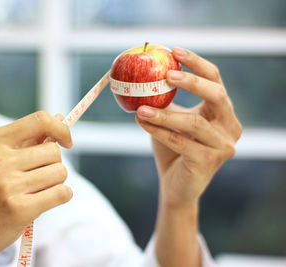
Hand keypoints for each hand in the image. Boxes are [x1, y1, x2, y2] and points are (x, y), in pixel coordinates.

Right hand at [0, 111, 72, 265]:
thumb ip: (28, 140)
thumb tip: (61, 119)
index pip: (40, 120)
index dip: (60, 129)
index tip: (65, 142)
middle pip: (54, 151)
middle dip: (54, 165)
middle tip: (39, 178)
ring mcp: (8, 185)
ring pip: (60, 172)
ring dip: (56, 183)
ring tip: (37, 191)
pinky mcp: (19, 209)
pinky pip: (61, 193)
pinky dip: (62, 196)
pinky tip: (46, 201)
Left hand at [136, 48, 241, 207]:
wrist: (176, 185)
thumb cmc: (174, 148)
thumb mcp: (170, 119)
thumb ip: (165, 101)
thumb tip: (141, 75)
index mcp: (223, 111)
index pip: (215, 80)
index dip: (197, 63)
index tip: (174, 51)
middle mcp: (230, 126)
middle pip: (216, 95)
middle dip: (192, 82)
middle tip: (167, 75)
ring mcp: (223, 146)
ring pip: (194, 123)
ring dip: (164, 114)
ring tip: (140, 108)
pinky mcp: (209, 162)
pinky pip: (181, 142)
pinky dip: (159, 131)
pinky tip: (142, 122)